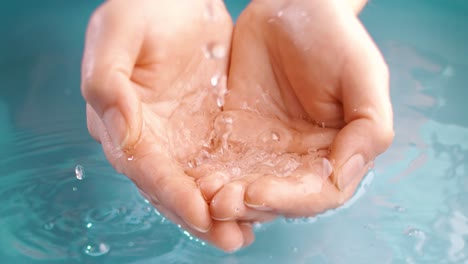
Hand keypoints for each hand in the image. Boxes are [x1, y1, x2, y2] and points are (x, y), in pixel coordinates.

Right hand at [81, 0, 253, 251]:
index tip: (200, 213)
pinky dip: (234, 184)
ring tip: (244, 233)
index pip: (145, 167)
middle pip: (171, 186)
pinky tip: (255, 200)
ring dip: (219, 209)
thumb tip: (119, 130)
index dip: (171, 193)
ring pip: (197, 182)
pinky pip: (220, 163)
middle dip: (199, 215)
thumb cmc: (143, 8)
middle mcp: (150, 137)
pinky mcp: (206, 131)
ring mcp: (179, 137)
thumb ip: (107, 82)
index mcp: (121, 120)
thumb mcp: (118, 33)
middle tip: (229, 238)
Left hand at [204, 0, 393, 220]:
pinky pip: (220, 160)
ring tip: (202, 194)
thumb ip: (369, 128)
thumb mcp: (364, 75)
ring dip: (224, 196)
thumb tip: (347, 175)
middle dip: (247, 204)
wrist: (293, 4)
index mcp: (334, 151)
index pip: (315, 193)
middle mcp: (299, 158)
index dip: (288, 200)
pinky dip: (207, 173)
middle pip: (275, 197)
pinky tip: (191, 176)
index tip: (256, 193)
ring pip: (244, 184)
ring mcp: (265, 148)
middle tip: (218, 202)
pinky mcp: (235, 133)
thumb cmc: (334, 35)